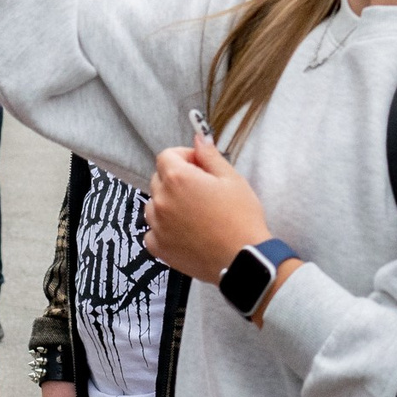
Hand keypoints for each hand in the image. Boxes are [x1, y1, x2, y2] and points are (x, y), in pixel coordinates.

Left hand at [144, 124, 269, 286]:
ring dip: (168, 202)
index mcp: (178, 178)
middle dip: (177, 178)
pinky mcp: (158, 247)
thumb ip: (209, 155)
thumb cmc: (241, 217)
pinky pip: (152, 230)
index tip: (199, 166)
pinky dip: (164, 228)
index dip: (184, 156)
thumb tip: (198, 138)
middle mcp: (161, 200)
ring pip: (154, 204)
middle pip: (159, 179)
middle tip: (202, 190)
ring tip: (194, 212)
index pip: (166, 156)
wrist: (243, 258)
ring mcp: (157, 225)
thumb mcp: (231, 178)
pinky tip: (185, 231)